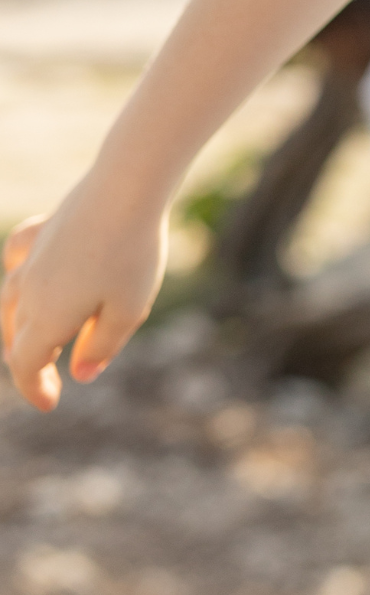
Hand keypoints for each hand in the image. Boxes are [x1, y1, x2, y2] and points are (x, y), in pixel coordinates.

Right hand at [2, 186, 169, 410]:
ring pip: (11, 302)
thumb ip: (102, 346)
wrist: (124, 190)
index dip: (35, 388)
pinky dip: (17, 272)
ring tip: (37, 338)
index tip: (50, 404)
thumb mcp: (128, 310)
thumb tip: (80, 374)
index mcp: (47, 319)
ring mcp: (30, 259)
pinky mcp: (42, 231)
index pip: (26, 365)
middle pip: (17, 337)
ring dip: (20, 326)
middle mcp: (27, 291)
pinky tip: (23, 272)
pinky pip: (17, 257)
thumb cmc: (132, 254)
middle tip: (52, 380)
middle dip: (31, 363)